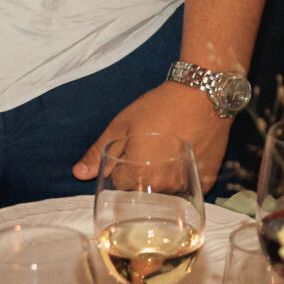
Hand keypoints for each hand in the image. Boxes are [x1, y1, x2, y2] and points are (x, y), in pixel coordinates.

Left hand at [73, 81, 229, 189]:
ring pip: (166, 189)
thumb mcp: (122, 124)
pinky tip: (186, 156)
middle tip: (152, 145)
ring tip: (170, 149)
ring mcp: (185, 185)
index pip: (120, 183)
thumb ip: (98, 152)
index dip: (125, 164)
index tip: (134, 147)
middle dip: (143, 172)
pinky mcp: (206, 180)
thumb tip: (78, 174)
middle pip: (143, 188)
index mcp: (137, 174)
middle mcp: (161, 186)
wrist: (203, 95)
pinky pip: (188, 188)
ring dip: (164, 175)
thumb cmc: (160, 107)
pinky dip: (185, 176)